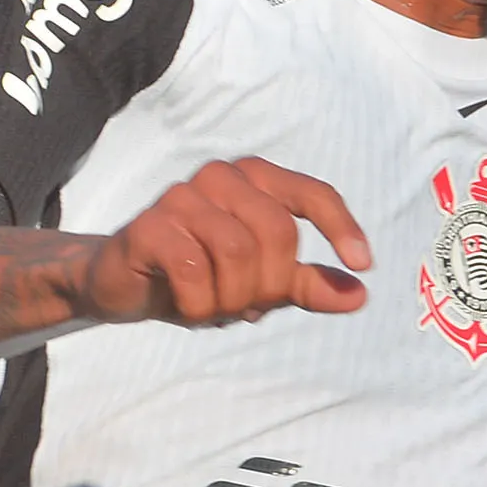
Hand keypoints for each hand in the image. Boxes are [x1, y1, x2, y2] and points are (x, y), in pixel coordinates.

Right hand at [87, 159, 370, 326]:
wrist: (123, 284)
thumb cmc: (199, 274)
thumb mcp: (261, 282)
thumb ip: (308, 284)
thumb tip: (359, 295)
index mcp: (255, 180)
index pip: (313, 194)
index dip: (342, 227)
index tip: (363, 264)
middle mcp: (220, 177)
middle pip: (277, 233)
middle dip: (271, 285)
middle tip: (249, 309)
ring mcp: (181, 197)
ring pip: (237, 252)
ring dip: (233, 298)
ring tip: (215, 309)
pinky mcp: (149, 226)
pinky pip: (192, 268)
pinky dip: (199, 303)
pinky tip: (188, 307)